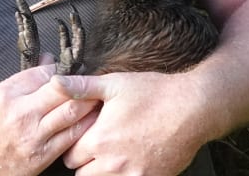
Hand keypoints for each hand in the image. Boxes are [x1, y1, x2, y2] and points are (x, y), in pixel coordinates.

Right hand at [0, 64, 98, 175]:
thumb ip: (22, 79)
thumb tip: (48, 60)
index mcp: (7, 95)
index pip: (44, 73)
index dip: (60, 68)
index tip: (67, 68)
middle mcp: (21, 114)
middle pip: (63, 89)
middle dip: (80, 81)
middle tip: (90, 78)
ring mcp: (33, 137)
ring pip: (72, 112)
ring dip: (89, 100)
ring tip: (97, 94)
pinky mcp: (42, 156)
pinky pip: (72, 136)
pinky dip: (85, 124)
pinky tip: (91, 118)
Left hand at [53, 72, 203, 175]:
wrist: (193, 108)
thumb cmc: (154, 93)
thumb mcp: (115, 83)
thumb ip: (81, 87)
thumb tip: (54, 81)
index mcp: (99, 140)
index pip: (69, 156)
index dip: (75, 145)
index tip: (84, 135)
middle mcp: (112, 163)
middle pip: (82, 174)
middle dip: (85, 161)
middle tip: (98, 144)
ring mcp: (132, 175)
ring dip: (102, 171)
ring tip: (113, 152)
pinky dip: (124, 175)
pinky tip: (131, 159)